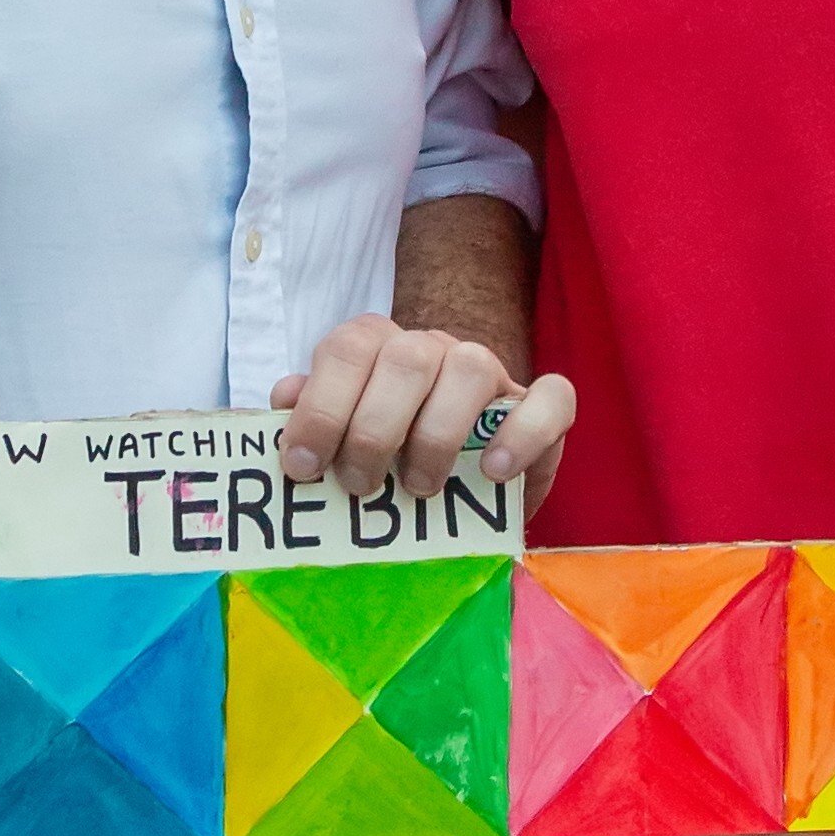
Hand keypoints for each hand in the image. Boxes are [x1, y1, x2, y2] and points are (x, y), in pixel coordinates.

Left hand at [273, 315, 575, 518]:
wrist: (463, 481)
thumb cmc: (388, 460)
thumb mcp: (343, 443)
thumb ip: (309, 417)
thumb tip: (283, 397)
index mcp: (378, 346)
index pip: (347, 348)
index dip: (320, 406)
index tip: (302, 467)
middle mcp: (433, 348)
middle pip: (405, 358)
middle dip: (374, 428)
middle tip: (359, 486)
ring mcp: (490, 371)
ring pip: (472, 368)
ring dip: (438, 433)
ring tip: (419, 489)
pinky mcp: (542, 405)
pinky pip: (551, 397)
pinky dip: (522, 433)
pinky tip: (493, 471)